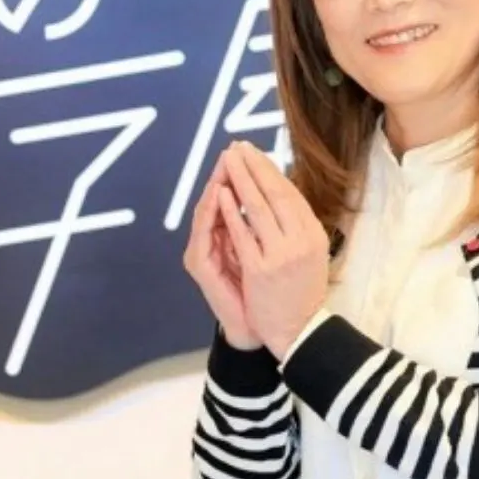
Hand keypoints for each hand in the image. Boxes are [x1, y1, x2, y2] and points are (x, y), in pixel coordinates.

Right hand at [182, 155, 258, 349]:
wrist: (256, 330)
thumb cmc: (263, 293)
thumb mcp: (268, 254)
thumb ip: (264, 226)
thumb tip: (279, 193)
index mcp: (226, 236)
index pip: (231, 197)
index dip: (242, 175)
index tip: (252, 151)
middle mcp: (209, 240)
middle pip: (216, 197)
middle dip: (228, 172)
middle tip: (235, 149)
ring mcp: (201, 251)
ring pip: (206, 210)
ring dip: (217, 185)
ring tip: (227, 164)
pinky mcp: (199, 264)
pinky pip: (205, 232)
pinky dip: (213, 211)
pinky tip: (219, 194)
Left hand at [217, 141, 330, 361]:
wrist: (299, 331)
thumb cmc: (300, 290)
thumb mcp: (308, 253)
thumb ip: (295, 225)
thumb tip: (279, 189)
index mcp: (314, 234)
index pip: (289, 193)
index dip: (270, 170)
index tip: (254, 152)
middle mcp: (301, 240)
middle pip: (274, 193)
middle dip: (254, 167)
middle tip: (238, 146)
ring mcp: (281, 255)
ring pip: (258, 208)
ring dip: (241, 180)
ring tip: (228, 159)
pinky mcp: (260, 270)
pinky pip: (242, 234)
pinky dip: (232, 211)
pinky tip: (222, 193)